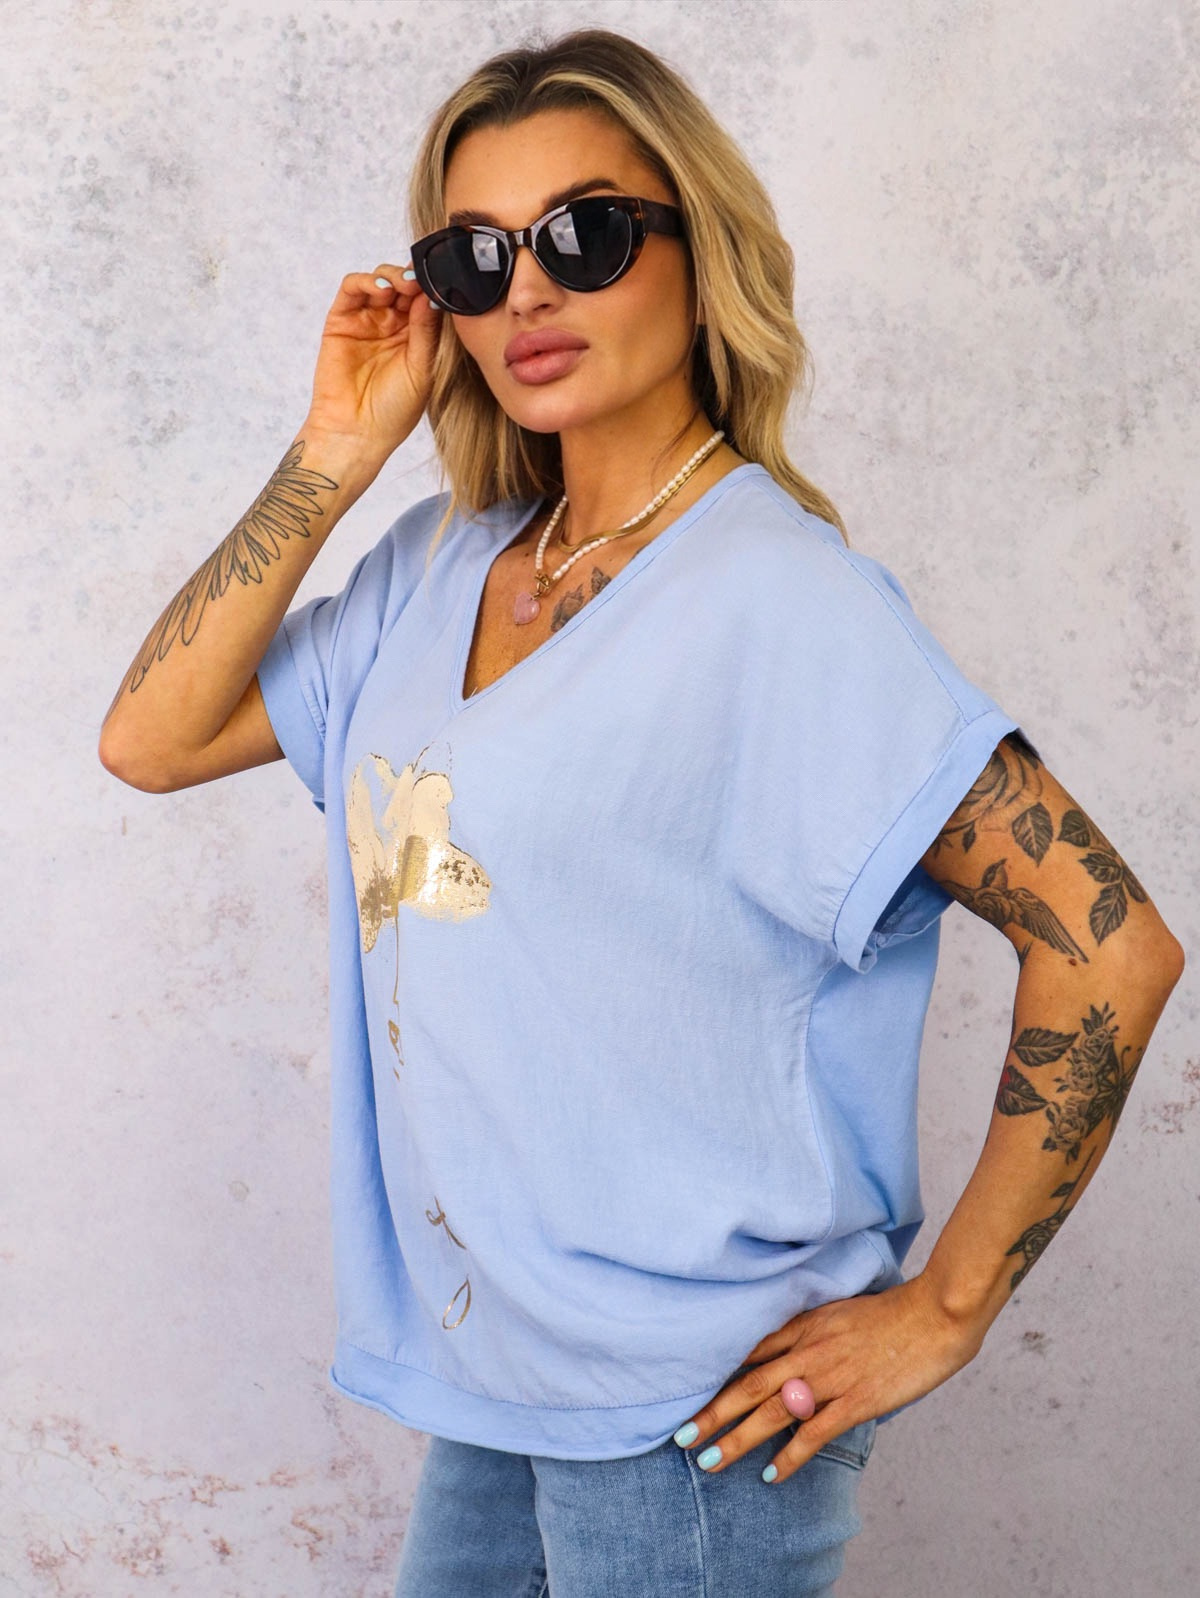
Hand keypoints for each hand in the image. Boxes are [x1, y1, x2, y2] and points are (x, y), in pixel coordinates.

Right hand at [302, 265, 443, 458]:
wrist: (357, 433)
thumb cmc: (394, 410)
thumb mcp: (421, 369)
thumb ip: (426, 331)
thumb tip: (432, 294)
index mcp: (416, 336)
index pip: (425, 300)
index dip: (433, 289)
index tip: (443, 285)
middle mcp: (392, 324)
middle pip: (404, 284)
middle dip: (414, 278)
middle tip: (422, 282)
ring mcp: (367, 320)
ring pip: (380, 280)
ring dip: (393, 276)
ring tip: (404, 286)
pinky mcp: (341, 320)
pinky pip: (352, 288)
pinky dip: (366, 281)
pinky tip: (382, 290)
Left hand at [673, 1274, 986, 1484]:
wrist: (935, 1312)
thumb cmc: (894, 1312)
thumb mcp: (841, 1310)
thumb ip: (813, 1331)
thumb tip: (793, 1353)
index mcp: (805, 1323)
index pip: (749, 1350)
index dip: (717, 1374)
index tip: (688, 1392)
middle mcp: (809, 1349)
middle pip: (749, 1383)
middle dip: (713, 1412)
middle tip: (681, 1436)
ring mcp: (831, 1376)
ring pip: (772, 1411)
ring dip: (738, 1439)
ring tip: (710, 1461)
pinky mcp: (856, 1400)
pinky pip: (814, 1432)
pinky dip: (790, 1455)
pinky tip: (772, 1474)